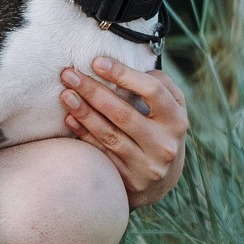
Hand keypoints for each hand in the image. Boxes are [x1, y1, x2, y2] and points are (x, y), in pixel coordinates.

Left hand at [59, 55, 187, 207]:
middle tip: (69, 75)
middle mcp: (164, 143)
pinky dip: (84, 135)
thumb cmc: (162, 130)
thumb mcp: (172, 108)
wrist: (163, 180)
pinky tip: (70, 119)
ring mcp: (147, 165)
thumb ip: (159, 86)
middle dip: (93, 91)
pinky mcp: (130, 180)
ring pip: (109, 135)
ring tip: (66, 95)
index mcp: (177, 119)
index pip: (152, 90)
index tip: (97, 62)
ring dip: (84, 112)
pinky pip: (102, 153)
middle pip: (123, 113)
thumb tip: (130, 67)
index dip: (123, 74)